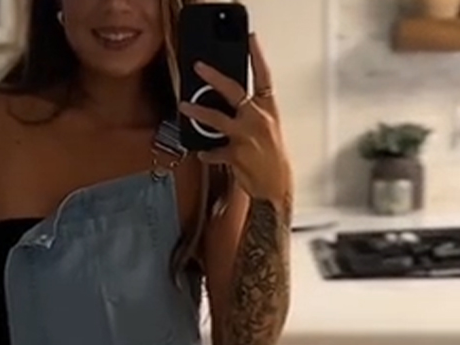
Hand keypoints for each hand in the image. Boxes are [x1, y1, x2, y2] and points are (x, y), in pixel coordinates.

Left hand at [179, 34, 292, 207]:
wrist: (275, 188)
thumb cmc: (272, 161)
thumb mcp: (268, 131)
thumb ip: (252, 115)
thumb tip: (232, 106)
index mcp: (268, 110)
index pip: (264, 78)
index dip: (257, 57)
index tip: (250, 40)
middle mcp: (257, 119)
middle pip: (234, 91)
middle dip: (214, 77)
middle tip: (200, 67)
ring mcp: (245, 136)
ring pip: (216, 118)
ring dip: (198, 112)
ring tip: (184, 107)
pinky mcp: (234, 154)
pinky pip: (214, 151)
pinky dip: (207, 154)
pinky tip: (204, 154)